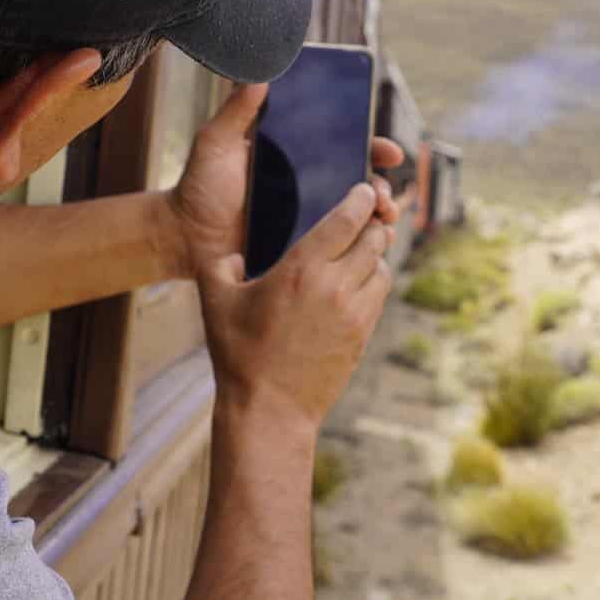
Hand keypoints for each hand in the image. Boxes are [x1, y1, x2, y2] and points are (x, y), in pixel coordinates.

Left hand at [167, 84, 407, 274]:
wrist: (183, 238)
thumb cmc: (198, 188)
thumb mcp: (215, 144)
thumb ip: (236, 110)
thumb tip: (258, 76)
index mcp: (293, 158)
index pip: (343, 146)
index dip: (371, 146)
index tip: (388, 152)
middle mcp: (306, 188)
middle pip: (358, 184)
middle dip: (381, 186)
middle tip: (384, 191)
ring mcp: (305, 221)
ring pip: (355, 216)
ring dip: (378, 215)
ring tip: (381, 218)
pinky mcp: (300, 252)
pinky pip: (336, 247)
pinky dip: (358, 245)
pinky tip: (367, 244)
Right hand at [197, 181, 393, 428]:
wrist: (269, 410)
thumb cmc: (239, 355)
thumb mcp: (217, 303)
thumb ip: (219, 266)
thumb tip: (229, 253)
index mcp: (302, 270)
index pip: (347, 219)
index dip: (359, 199)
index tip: (362, 189)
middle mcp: (335, 287)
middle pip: (375, 238)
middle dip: (373, 223)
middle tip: (366, 215)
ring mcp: (354, 313)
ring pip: (382, 267)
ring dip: (375, 254)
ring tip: (360, 251)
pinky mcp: (363, 336)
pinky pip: (379, 295)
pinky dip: (373, 282)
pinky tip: (356, 283)